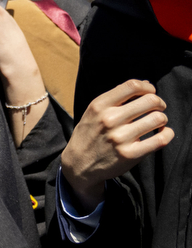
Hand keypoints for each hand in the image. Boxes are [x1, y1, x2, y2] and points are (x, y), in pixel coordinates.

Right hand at [61, 79, 173, 210]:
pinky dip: (167, 133)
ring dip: (162, 118)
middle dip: (159, 103)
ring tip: (157, 122)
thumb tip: (145, 83)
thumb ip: (116, 97)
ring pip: (158, 118)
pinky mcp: (131, 154)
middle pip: (150, 100)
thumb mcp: (94, 112)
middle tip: (158, 108)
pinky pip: (160, 139)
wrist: (79, 164)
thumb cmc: (90, 135)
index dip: (147, 87)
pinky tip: (163, 133)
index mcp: (99, 106)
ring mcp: (120, 138)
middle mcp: (110, 119)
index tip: (151, 92)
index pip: (132, 86)